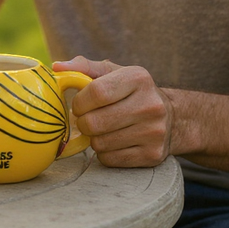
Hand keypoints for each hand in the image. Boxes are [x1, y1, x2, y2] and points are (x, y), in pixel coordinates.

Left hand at [54, 56, 173, 167]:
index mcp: (138, 78)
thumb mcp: (112, 73)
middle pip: (95, 122)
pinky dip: (104, 153)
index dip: (79, 102)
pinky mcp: (152, 155)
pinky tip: (113, 142)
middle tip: (87, 119)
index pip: (96, 92)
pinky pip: (110, 160)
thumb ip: (84, 67)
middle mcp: (151, 105)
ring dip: (93, 138)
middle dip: (83, 123)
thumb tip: (57, 67)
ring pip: (100, 143)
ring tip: (102, 130)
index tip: (78, 105)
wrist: (171, 117)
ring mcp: (154, 132)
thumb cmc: (130, 92)